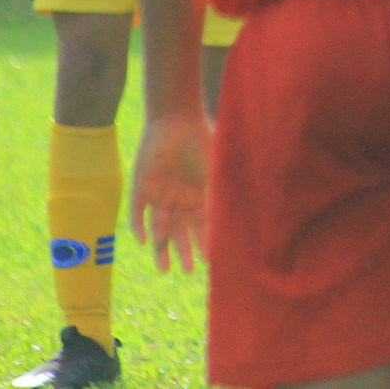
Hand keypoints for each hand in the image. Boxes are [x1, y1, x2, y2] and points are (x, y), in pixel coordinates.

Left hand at [129, 112, 212, 273]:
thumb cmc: (202, 139)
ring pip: (160, 226)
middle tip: (185, 272)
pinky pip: (138, 211)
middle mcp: (178, 199)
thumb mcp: (219, 167)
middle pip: (179, 231)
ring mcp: (159, 194)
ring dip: (161, 246)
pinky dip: (140, 226)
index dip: (205, 243)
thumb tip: (251, 208)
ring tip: (164, 267)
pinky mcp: (141, 186)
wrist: (176, 118)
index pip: (202, 225)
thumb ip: (227, 188)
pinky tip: (145, 241)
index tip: (211, 261)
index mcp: (197, 195)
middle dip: (182, 252)